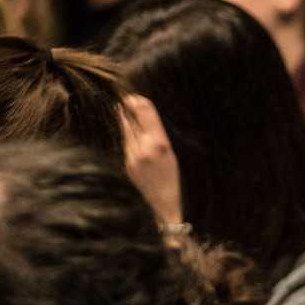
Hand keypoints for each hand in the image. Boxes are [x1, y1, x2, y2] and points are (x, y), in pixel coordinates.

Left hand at [120, 94, 182, 226]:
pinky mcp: (128, 167)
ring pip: (126, 133)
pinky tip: (130, 132)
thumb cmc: (180, 183)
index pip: (145, 115)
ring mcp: (133, 159)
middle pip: (131, 121)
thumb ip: (161, 136)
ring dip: (126, 121)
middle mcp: (143, 150)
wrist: (168, 209)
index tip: (133, 95)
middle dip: (129, 109)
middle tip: (126, 97)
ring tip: (124, 108)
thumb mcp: (176, 156)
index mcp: (160, 145)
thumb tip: (148, 117)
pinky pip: (126, 145)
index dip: (138, 102)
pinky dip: (128, 136)